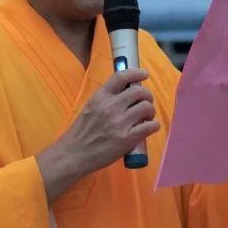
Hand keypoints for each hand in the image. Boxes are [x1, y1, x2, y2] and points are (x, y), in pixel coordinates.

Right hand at [36, 68, 159, 201]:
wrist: (73, 154)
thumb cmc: (80, 132)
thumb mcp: (90, 107)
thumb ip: (105, 99)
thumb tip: (125, 93)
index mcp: (100, 97)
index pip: (121, 77)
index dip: (136, 73)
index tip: (144, 75)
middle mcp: (111, 106)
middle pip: (139, 92)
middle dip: (147, 96)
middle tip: (146, 102)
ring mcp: (120, 122)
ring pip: (147, 108)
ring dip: (150, 111)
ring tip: (147, 117)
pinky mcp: (127, 139)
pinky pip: (149, 126)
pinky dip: (154, 125)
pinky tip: (151, 126)